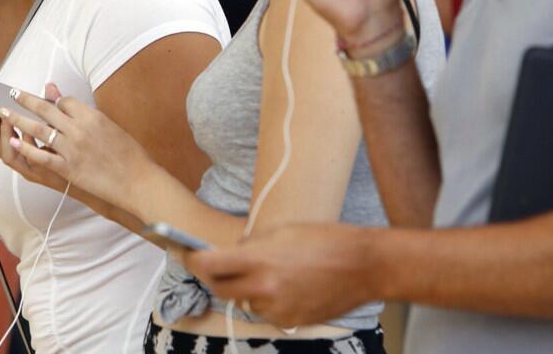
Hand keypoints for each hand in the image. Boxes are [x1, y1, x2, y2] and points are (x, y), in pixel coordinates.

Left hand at [0, 83, 154, 211]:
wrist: (137, 181)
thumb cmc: (128, 155)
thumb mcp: (110, 126)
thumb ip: (86, 113)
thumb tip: (66, 98)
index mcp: (92, 116)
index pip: (63, 101)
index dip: (52, 100)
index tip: (43, 100)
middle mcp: (79, 129)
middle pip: (45, 110)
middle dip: (24, 100)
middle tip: (11, 94)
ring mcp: (72, 149)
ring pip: (37, 130)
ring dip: (17, 119)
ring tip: (4, 113)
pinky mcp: (68, 168)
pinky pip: (41, 155)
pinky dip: (25, 147)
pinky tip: (13, 141)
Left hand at [184, 222, 376, 328]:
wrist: (363, 266)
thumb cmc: (326, 240)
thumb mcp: (281, 230)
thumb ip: (250, 243)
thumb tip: (231, 251)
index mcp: (259, 260)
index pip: (209, 265)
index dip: (193, 259)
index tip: (189, 254)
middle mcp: (264, 288)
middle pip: (219, 288)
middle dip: (212, 276)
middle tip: (214, 265)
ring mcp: (277, 308)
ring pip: (244, 301)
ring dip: (245, 289)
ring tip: (270, 272)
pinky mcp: (290, 322)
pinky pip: (266, 312)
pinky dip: (267, 300)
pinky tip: (287, 285)